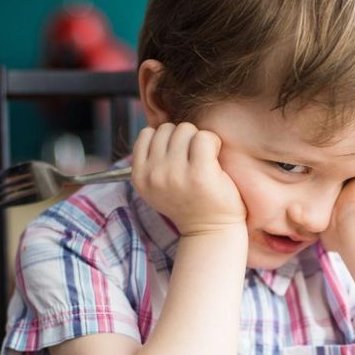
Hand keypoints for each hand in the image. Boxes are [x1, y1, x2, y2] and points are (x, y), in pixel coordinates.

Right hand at [131, 122, 246, 236]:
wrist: (211, 231)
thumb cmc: (189, 202)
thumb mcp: (158, 185)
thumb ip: (152, 159)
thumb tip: (157, 123)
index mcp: (139, 177)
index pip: (147, 133)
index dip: (166, 139)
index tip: (178, 156)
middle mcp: (153, 175)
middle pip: (167, 128)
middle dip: (183, 138)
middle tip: (194, 159)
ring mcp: (175, 174)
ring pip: (185, 129)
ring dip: (198, 139)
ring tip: (204, 159)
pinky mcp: (199, 173)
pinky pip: (204, 137)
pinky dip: (213, 142)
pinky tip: (215, 159)